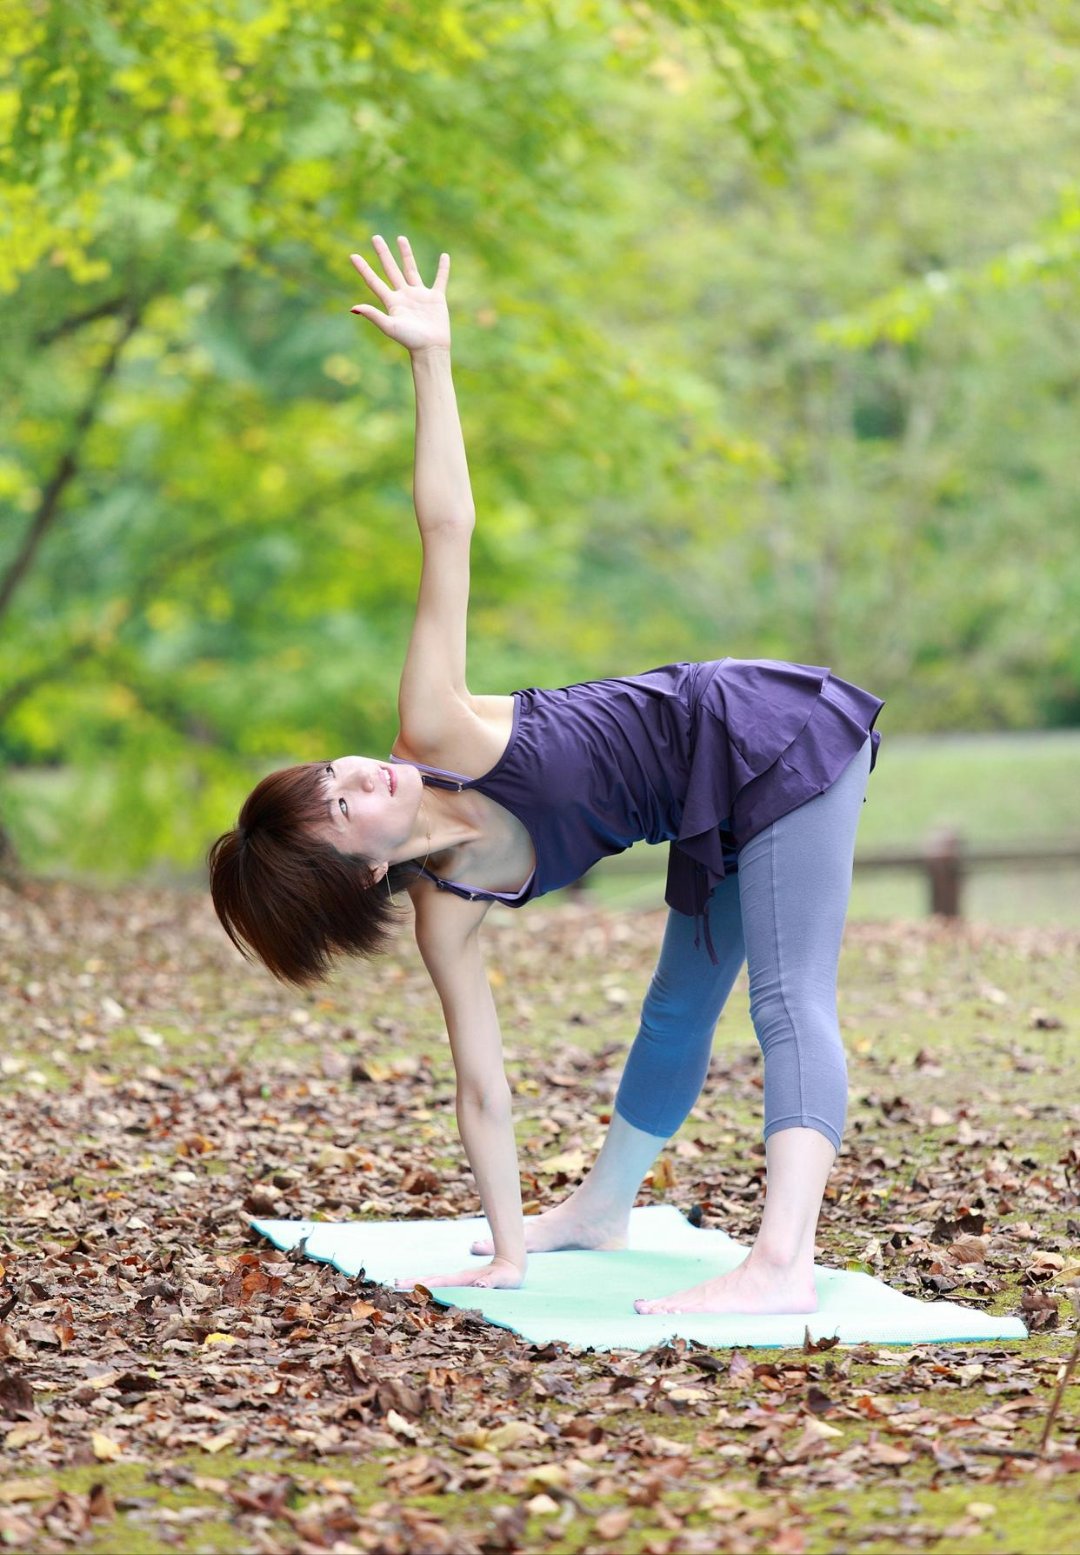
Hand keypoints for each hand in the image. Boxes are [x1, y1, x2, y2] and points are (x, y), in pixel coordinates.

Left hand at [349, 234, 450, 353]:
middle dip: (383, 254)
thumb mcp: (389, 327)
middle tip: (375, 237)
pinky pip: (440, 279)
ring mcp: (420, 295)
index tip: (352, 256)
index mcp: (392, 302)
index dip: (363, 269)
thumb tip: (353, 307)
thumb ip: (373, 315)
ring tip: (400, 238)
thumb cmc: (410, 340)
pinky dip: (443, 269)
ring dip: (406, 254)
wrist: (431, 348)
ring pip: (411, 269)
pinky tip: (444, 256)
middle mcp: (404, 295)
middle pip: (391, 270)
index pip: (374, 282)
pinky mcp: (436, 298)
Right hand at [394, 1255, 524, 1290]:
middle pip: (432, 1280)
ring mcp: (460, 1281)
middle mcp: (459, 1279)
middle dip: (413, 1282)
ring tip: (400, 1286)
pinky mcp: (464, 1284)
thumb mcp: (501, 1279)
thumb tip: (478, 1284)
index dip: (423, 1284)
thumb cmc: (507, 1275)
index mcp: (464, 1278)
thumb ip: (490, 1281)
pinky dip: (430, 1288)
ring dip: (419, 1285)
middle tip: (393, 1283)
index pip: (440, 1281)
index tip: (404, 1283)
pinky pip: (444, 1287)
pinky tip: (420, 1291)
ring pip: (436, 1283)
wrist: (511, 1263)